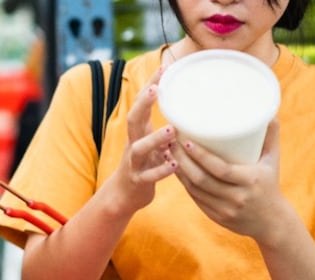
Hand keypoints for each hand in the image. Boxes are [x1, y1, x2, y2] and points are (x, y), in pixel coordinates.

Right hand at [104, 67, 177, 211]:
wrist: (123, 195)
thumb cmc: (144, 165)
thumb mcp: (151, 144)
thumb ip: (166, 131)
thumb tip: (191, 113)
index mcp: (138, 132)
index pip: (141, 103)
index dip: (150, 85)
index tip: (164, 67)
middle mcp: (133, 143)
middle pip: (133, 119)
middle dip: (143, 103)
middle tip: (156, 88)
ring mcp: (134, 163)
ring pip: (139, 148)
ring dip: (154, 138)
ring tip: (172, 130)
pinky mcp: (138, 181)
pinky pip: (148, 176)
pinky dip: (161, 170)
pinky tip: (174, 165)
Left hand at [171, 120, 291, 241]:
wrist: (271, 222)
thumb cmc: (270, 184)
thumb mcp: (273, 160)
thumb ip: (271, 135)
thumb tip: (270, 110)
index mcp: (250, 180)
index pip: (220, 169)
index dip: (200, 156)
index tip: (186, 140)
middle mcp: (237, 197)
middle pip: (202, 179)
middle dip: (182, 160)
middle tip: (170, 142)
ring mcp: (225, 210)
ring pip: (194, 189)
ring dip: (179, 171)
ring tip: (168, 152)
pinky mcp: (216, 217)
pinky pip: (195, 198)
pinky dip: (184, 183)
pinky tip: (175, 170)